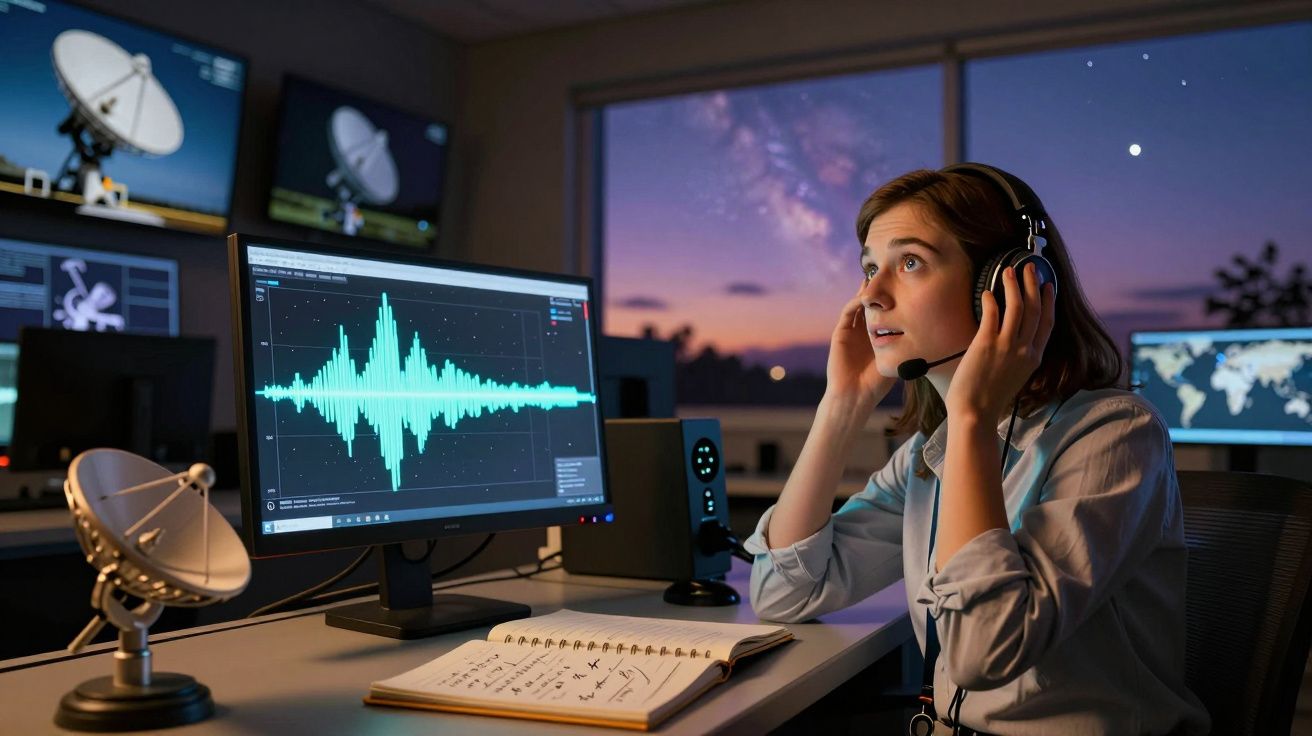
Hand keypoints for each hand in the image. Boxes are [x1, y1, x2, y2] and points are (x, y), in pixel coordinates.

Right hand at [825, 284, 897, 406]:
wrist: (855, 396)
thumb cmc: (878, 383)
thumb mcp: (898, 359)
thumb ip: (909, 346)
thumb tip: (933, 334)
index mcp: (877, 335)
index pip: (886, 311)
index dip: (894, 298)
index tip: (906, 286)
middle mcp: (864, 330)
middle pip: (872, 303)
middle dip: (880, 289)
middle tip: (891, 273)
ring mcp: (851, 330)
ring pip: (860, 304)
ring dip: (867, 291)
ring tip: (877, 278)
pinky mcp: (840, 333)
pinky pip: (848, 312)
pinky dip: (856, 303)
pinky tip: (866, 297)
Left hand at [945, 262, 1055, 422]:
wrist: (975, 413)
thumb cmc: (989, 398)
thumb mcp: (1014, 376)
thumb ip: (1017, 357)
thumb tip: (1011, 339)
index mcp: (1033, 358)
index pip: (1047, 323)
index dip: (1048, 301)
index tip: (1048, 286)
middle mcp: (1025, 350)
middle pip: (1035, 309)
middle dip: (1033, 285)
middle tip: (1029, 268)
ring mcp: (1007, 346)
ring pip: (1017, 307)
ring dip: (1014, 285)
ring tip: (1009, 271)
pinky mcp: (986, 344)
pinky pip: (992, 315)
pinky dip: (992, 300)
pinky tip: (988, 292)